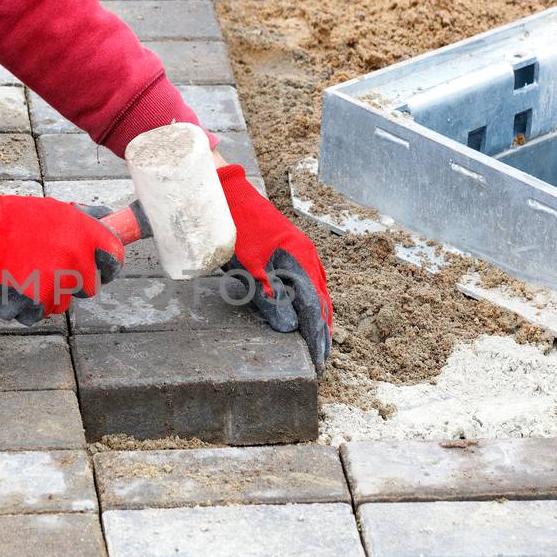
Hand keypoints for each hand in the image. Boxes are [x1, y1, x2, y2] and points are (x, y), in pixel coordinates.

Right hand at [0, 192, 125, 324]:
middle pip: (88, 287)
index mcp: (84, 233)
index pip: (114, 258)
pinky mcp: (35, 303)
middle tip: (47, 270)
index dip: (106, 265)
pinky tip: (9, 287)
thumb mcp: (50, 210)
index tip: (98, 267)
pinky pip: (36, 314)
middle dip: (71, 282)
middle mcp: (76, 259)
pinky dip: (22, 307)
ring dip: (44, 295)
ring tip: (20, 275)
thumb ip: (80, 222)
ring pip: (60, 303)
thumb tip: (104, 217)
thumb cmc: (7, 219)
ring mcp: (57, 283)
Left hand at [218, 164, 332, 372]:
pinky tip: (312, 311)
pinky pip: (313, 281)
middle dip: (322, 330)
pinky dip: (315, 301)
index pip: (314, 306)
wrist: (234, 198)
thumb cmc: (239, 233)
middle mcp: (309, 257)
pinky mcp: (297, 250)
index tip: (318, 357)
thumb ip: (270, 298)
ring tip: (320, 341)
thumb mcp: (250, 269)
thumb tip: (290, 327)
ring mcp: (305, 252)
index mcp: (301, 261)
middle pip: (322, 301)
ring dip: (320, 317)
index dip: (316, 334)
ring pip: (319, 291)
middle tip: (322, 357)